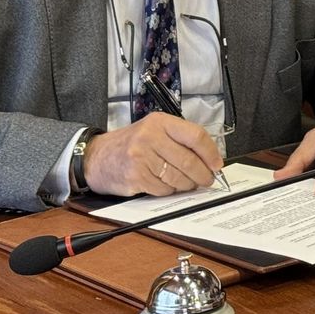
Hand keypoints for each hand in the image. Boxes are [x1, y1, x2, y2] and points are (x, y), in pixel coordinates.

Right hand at [82, 114, 223, 196]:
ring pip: (178, 177)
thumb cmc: (131, 144)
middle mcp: (150, 137)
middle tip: (208, 180)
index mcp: (160, 122)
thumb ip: (179, 139)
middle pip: (188, 160)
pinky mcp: (135, 177)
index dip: (210, 152)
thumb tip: (208, 158)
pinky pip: (163, 189)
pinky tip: (168, 186)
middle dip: (203, 174)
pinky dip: (170, 191)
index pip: (195, 135)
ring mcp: (141, 157)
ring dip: (188, 185)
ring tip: (189, 184)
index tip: (217, 164)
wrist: (97, 157)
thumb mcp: (154, 131)